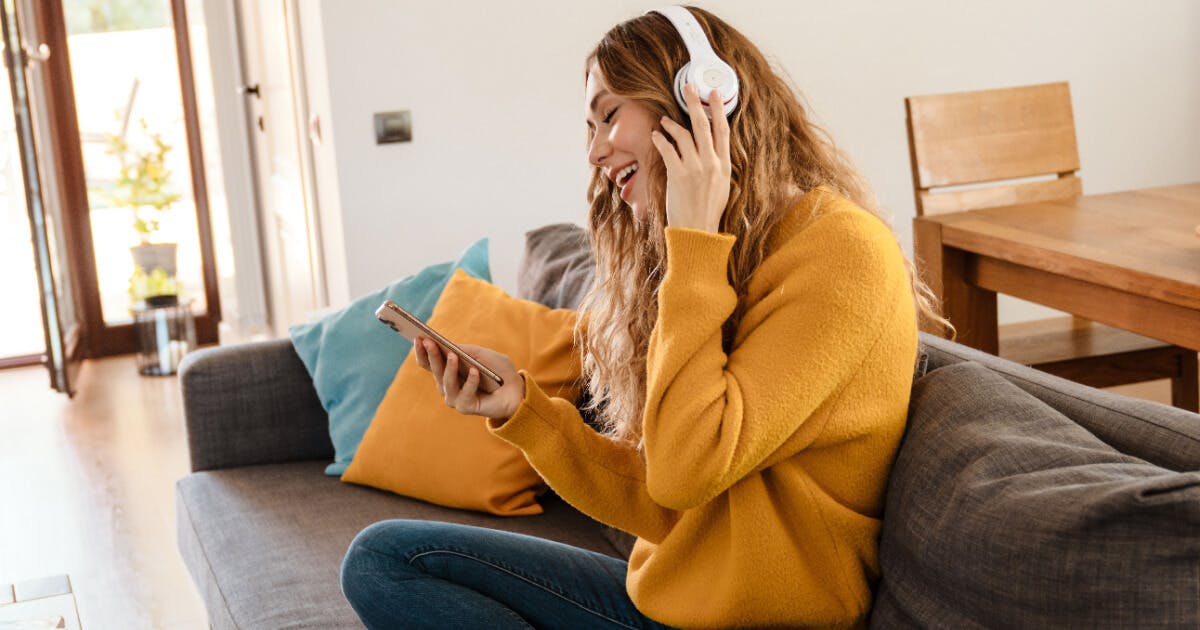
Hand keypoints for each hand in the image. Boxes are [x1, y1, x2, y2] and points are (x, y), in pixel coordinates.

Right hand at [413, 337, 523, 422]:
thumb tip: (447, 345)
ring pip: (447, 383)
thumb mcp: (482, 354)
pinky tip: (475, 371)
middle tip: (429, 342)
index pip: (429, 363)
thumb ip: (465, 350)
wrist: (516, 390)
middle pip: (435, 370)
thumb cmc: (497, 371)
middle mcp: (447, 386)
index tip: (418, 337)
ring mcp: (455, 398)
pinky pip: (465, 394)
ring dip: (449, 368)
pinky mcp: (466, 407)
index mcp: (447, 371)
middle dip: (432, 355)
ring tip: (453, 355)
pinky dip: (470, 382)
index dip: (422, 351)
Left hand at [650, 83, 731, 231]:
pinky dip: (661, 139)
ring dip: (672, 124)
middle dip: (695, 103)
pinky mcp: (677, 175)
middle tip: (689, 87)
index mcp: (724, 165)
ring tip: (664, 121)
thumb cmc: (708, 211)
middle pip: (703, 125)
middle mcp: (711, 163)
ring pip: (683, 134)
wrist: (697, 230)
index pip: (722, 130)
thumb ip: (718, 167)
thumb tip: (714, 152)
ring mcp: (694, 168)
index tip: (714, 94)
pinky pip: (667, 149)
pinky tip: (656, 135)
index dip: (718, 110)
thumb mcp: (722, 187)